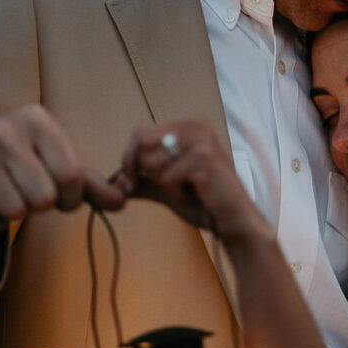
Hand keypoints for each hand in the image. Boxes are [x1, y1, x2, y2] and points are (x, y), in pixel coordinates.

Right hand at [0, 104, 124, 230]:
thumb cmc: (24, 156)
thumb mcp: (57, 158)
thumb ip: (90, 182)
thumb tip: (122, 199)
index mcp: (37, 120)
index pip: (71, 176)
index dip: (71, 197)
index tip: (62, 193)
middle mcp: (3, 132)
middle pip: (43, 197)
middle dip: (43, 204)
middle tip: (32, 192)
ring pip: (15, 211)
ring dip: (17, 213)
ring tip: (11, 193)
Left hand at [120, 119, 271, 242]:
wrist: (234, 221)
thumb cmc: (204, 202)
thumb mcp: (167, 187)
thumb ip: (142, 181)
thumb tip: (113, 183)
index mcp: (188, 126)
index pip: (140, 133)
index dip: (129, 157)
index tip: (132, 180)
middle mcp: (195, 126)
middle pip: (141, 142)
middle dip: (142, 170)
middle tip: (165, 187)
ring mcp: (200, 141)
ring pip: (151, 161)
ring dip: (163, 184)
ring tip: (187, 189)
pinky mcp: (203, 159)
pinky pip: (165, 177)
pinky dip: (174, 192)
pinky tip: (195, 194)